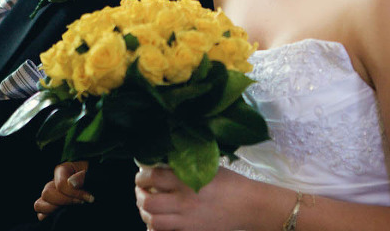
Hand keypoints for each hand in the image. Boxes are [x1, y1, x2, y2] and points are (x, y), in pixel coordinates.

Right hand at [34, 161, 93, 219]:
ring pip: (39, 204)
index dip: (74, 194)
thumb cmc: (99, 178)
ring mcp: (52, 194)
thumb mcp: (95, 173)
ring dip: (53, 209)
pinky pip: (41, 213)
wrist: (103, 184)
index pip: (60, 184)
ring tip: (70, 209)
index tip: (89, 198)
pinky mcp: (52, 205)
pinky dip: (48, 216)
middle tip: (81, 202)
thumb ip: (84, 177)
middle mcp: (54, 182)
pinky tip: (64, 214)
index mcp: (63, 170)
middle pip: (47, 193)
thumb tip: (71, 183)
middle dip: (64, 201)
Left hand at [134, 165, 250, 230]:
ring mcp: (186, 221)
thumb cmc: (232, 184)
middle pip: (147, 201)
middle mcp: (184, 202)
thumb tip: (163, 166)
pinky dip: (155, 227)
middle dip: (140, 195)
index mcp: (189, 180)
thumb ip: (186, 168)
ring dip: (145, 212)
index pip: (153, 177)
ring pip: (152, 220)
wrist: (249, 207)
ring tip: (147, 205)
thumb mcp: (209, 168)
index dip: (142, 176)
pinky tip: (158, 220)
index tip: (142, 175)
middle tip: (142, 190)